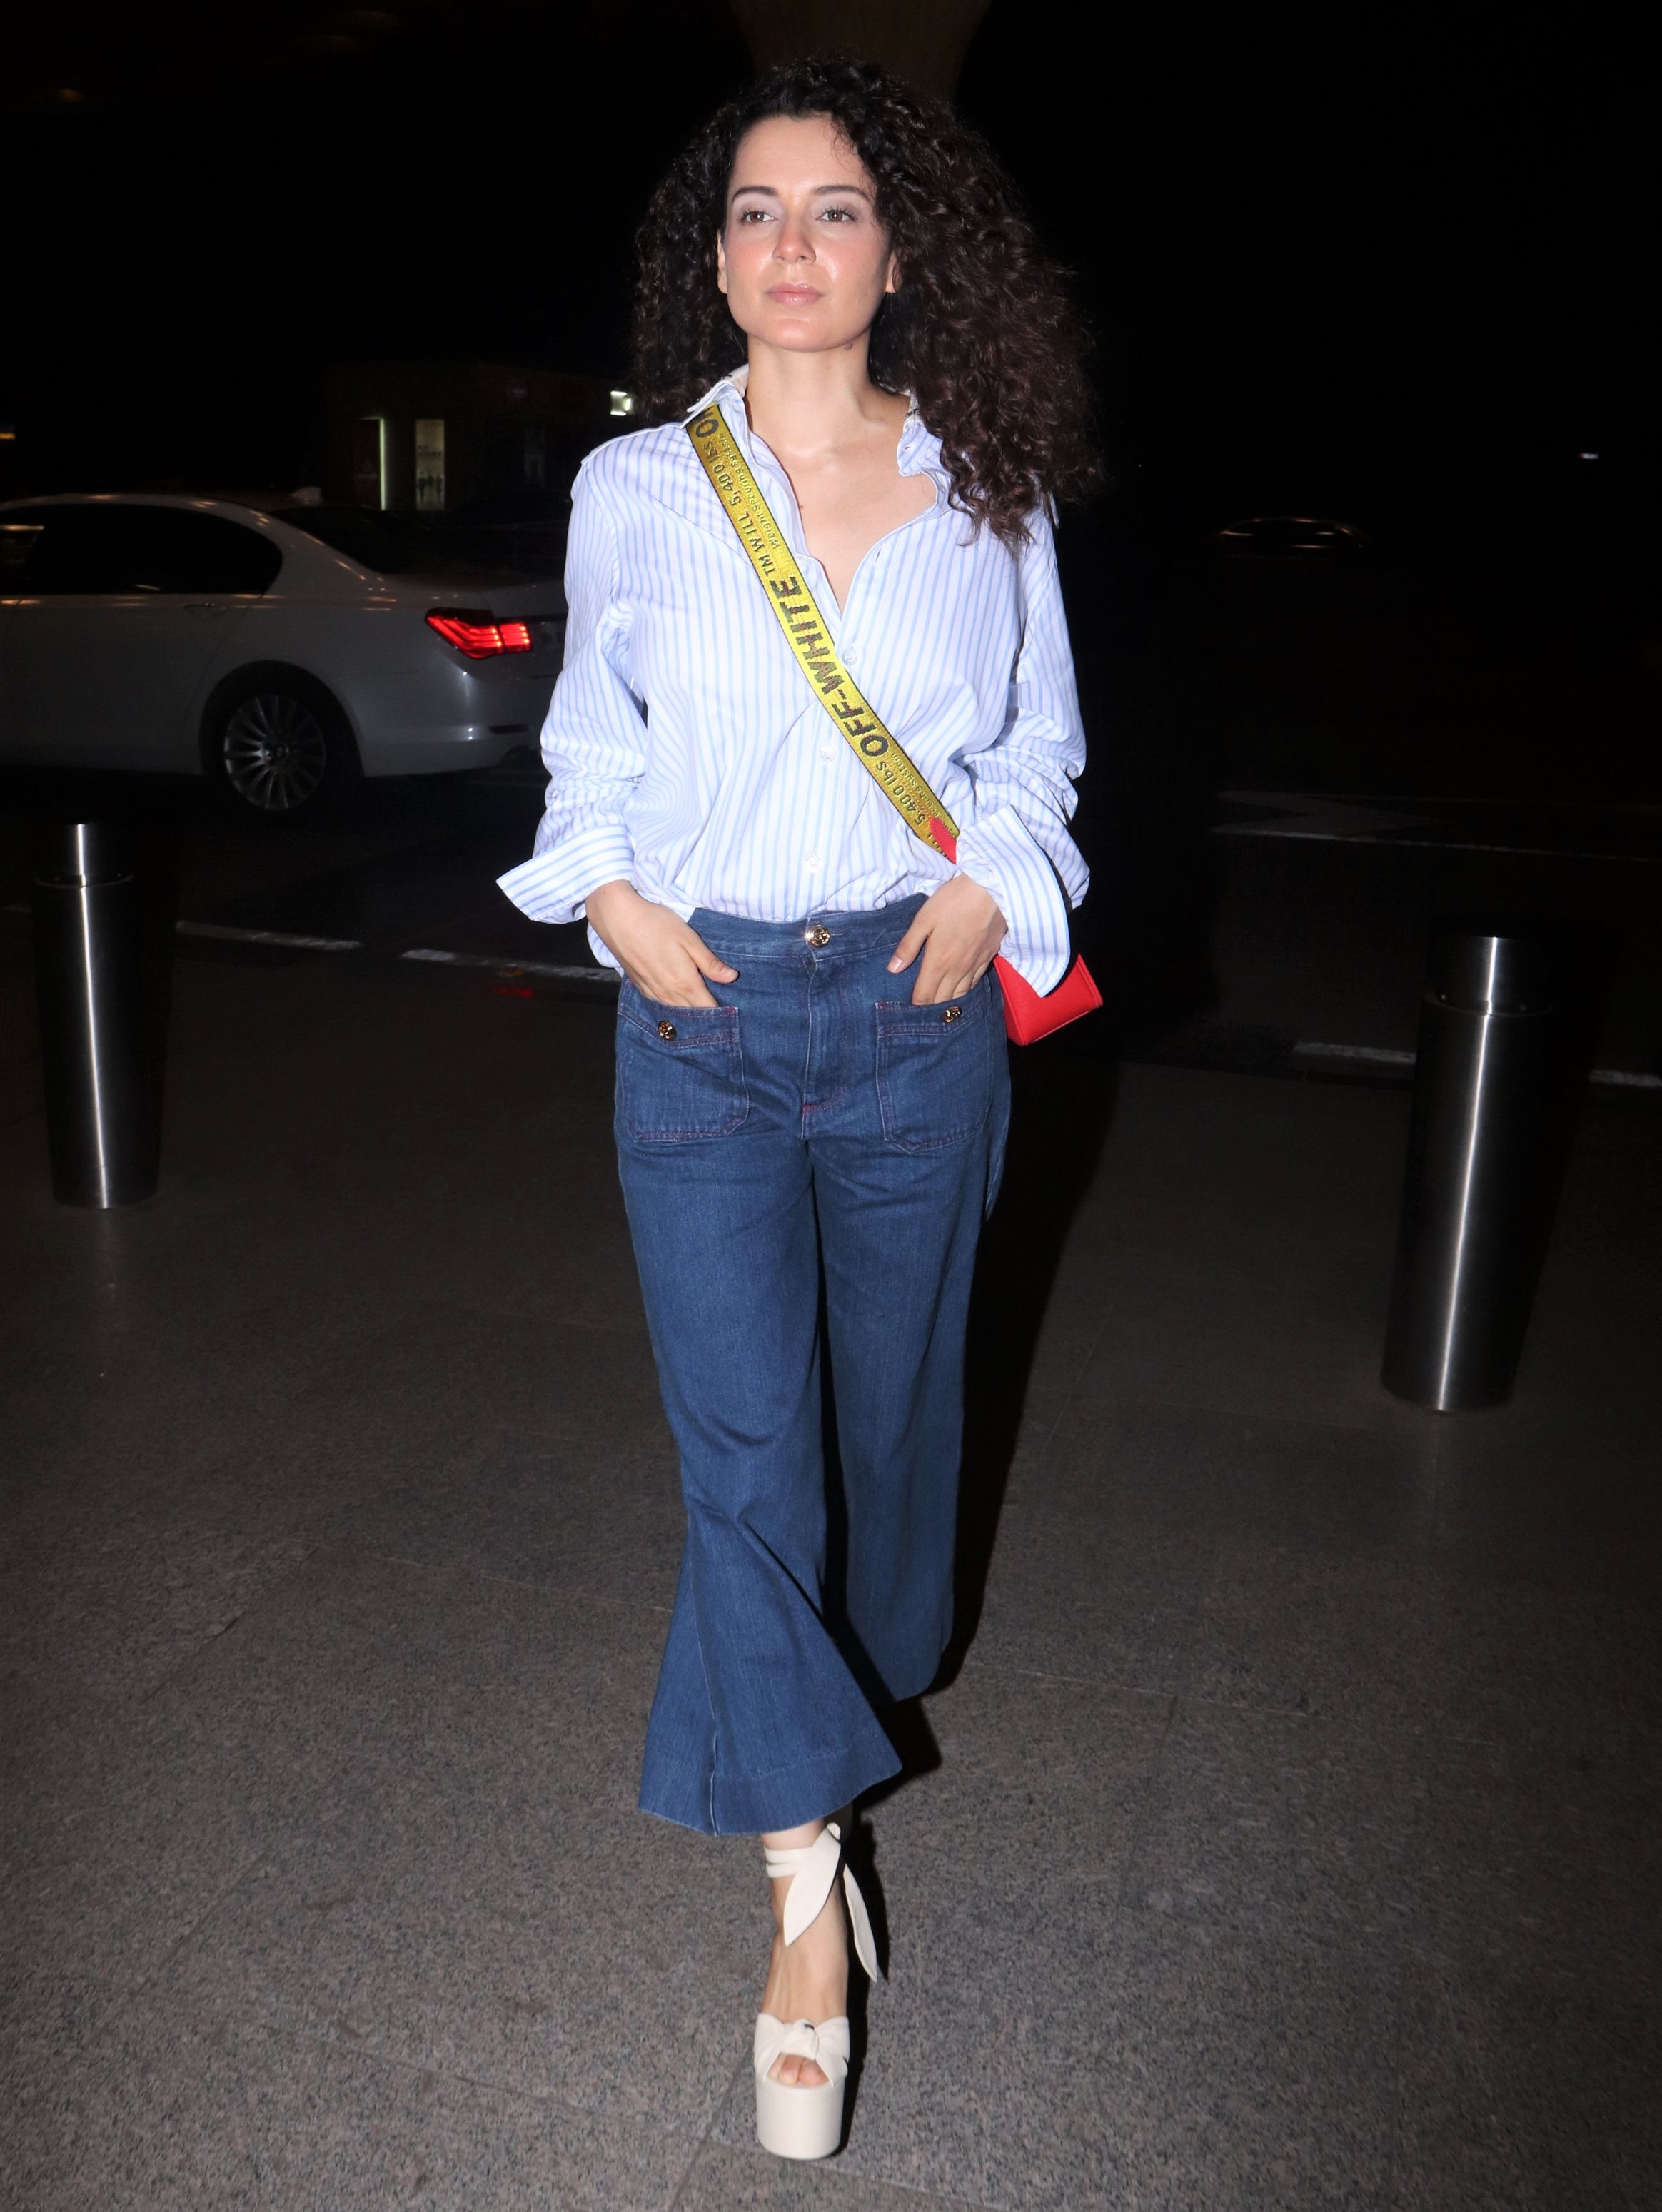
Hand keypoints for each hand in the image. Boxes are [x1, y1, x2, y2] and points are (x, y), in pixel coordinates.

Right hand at [586, 880, 737, 1007]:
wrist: (617, 918)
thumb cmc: (656, 924)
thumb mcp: (688, 939)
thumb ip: (709, 962)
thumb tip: (731, 978)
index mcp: (685, 982)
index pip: (707, 1008)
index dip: (720, 1012)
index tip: (731, 1011)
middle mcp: (668, 993)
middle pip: (692, 1012)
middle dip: (706, 1013)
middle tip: (719, 1010)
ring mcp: (652, 991)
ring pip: (676, 1010)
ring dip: (688, 1011)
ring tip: (700, 1008)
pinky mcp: (640, 986)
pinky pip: (660, 1003)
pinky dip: (672, 1005)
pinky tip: (676, 999)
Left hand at [888, 877, 1006, 1004]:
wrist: (992, 890)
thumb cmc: (953, 901)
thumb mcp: (924, 919)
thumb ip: (908, 946)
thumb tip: (892, 970)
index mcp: (938, 962)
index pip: (924, 995)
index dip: (915, 1005)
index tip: (908, 1009)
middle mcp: (956, 970)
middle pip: (942, 1001)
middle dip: (930, 1009)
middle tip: (921, 1011)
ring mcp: (974, 966)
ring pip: (959, 996)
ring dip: (948, 1004)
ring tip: (939, 1008)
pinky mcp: (987, 959)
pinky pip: (974, 985)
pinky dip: (964, 992)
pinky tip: (959, 991)